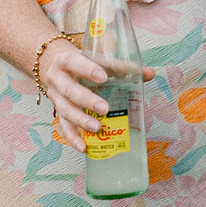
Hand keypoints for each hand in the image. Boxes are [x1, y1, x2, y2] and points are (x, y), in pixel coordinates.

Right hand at [39, 38, 152, 153]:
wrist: (57, 68)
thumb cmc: (82, 63)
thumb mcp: (97, 59)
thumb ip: (122, 66)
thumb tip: (150, 74)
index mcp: (66, 60)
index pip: (75, 62)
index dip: (87, 69)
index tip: (102, 77)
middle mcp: (57, 79)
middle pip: (69, 90)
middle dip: (87, 100)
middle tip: (104, 108)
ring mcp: (55, 97)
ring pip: (65, 110)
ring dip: (82, 120)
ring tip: (98, 128)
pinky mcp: (58, 112)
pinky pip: (64, 127)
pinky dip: (73, 138)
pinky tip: (84, 147)